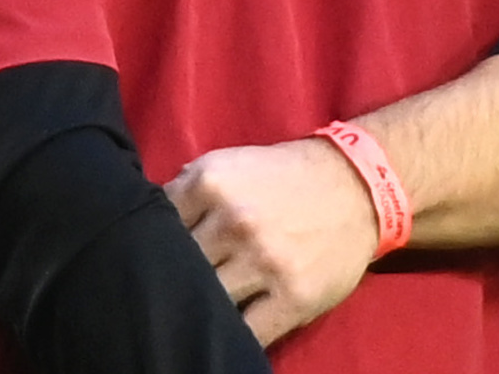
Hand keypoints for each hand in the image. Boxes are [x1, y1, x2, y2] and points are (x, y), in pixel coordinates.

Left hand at [164, 136, 377, 345]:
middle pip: (178, 265)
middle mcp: (234, 221)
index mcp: (209, 183)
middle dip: (171, 277)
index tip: (146, 258)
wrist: (355, 185)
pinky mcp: (294, 296)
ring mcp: (265, 261)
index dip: (149, 244)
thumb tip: (143, 222)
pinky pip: (249, 331)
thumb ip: (185, 192)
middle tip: (165, 289)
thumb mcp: (226, 165)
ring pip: (208, 299)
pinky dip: (232, 334)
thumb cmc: (281, 178)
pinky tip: (223, 330)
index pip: (155, 225)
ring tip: (192, 310)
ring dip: (200, 306)